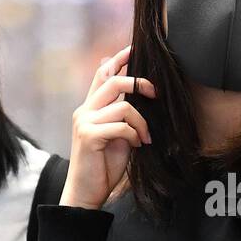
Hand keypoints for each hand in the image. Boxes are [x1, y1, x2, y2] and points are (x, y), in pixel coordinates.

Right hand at [60, 45, 154, 209]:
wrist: (86, 192)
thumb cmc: (104, 166)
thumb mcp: (118, 136)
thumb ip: (124, 116)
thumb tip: (142, 98)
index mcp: (90, 108)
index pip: (102, 74)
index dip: (118, 59)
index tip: (134, 47)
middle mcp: (84, 111)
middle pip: (113, 81)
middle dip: (139, 82)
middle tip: (156, 93)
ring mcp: (84, 122)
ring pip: (123, 105)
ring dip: (142, 122)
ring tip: (145, 138)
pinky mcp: (89, 136)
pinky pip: (121, 125)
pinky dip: (135, 134)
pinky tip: (137, 145)